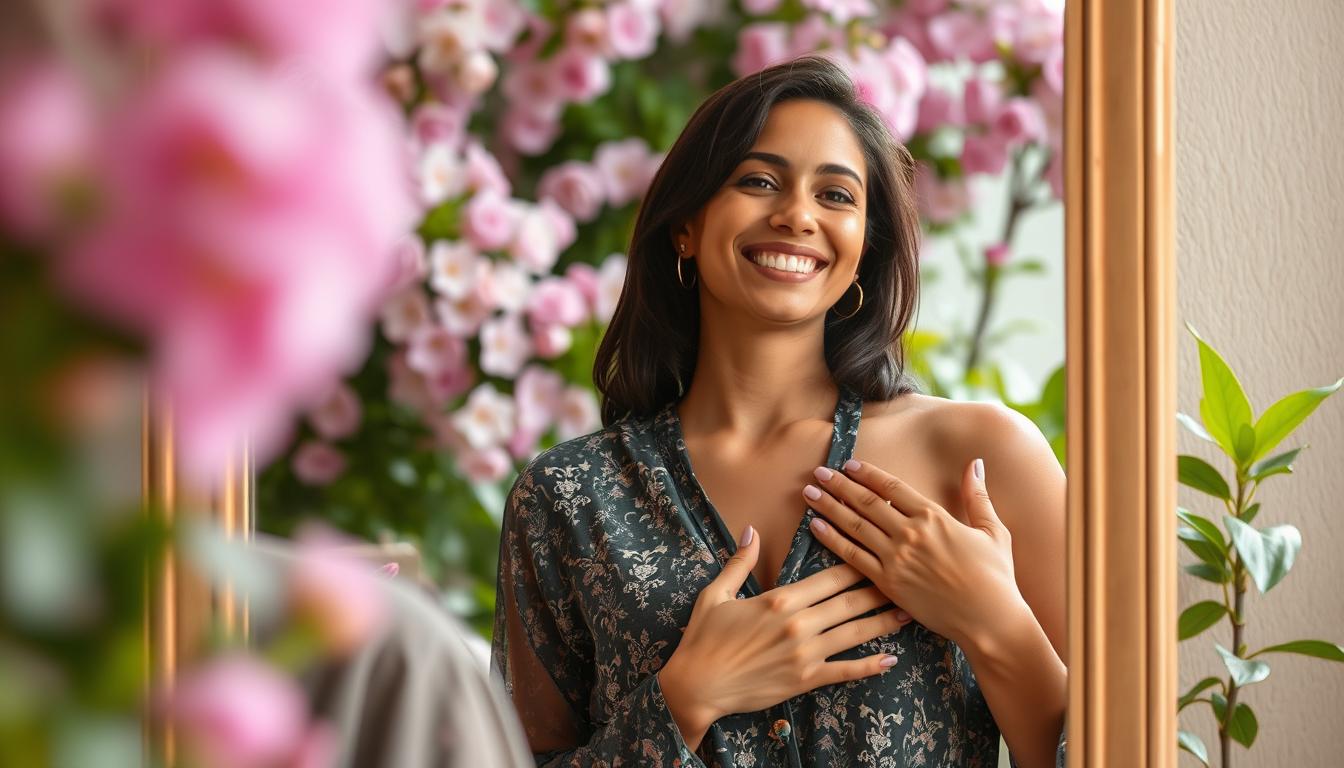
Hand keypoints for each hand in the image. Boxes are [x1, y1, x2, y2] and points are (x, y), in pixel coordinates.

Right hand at [658, 527, 911, 746]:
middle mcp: (799, 624)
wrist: (697, 685)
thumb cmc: (704, 638)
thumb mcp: (716, 593)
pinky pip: (845, 671)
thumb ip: (739, 562)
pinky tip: (890, 659)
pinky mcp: (805, 679)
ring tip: (908, 612)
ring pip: (855, 633)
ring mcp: (805, 654)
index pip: (829, 577)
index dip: (857, 563)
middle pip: (850, 602)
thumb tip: (750, 530)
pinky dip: (870, 666)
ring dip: (883, 622)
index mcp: (780, 599)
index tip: (878, 552)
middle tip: (906, 578)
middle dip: (880, 589)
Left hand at [802, 458, 1025, 650]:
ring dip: (829, 507)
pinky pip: (853, 557)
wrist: (990, 620)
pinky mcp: (888, 583)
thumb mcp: (993, 531)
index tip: (849, 464)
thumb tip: (975, 463)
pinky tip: (816, 527)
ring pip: (854, 526)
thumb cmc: (996, 577)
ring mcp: (897, 559)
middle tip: (818, 472)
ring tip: (809, 494)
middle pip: (867, 502)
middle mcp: (911, 533)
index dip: (868, 473)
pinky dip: (832, 540)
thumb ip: (977, 496)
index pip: (892, 487)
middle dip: (839, 485)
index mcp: (934, 516)